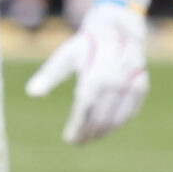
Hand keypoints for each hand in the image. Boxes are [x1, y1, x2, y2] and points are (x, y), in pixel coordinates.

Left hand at [27, 0, 147, 143]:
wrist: (118, 29)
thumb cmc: (87, 45)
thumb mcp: (66, 55)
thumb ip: (50, 74)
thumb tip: (31, 93)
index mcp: (96, 76)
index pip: (85, 111)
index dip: (77, 128)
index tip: (69, 139)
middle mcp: (116, 83)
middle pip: (101, 118)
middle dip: (88, 133)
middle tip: (77, 142)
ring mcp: (132, 85)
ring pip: (117, 119)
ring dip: (102, 132)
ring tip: (88, 138)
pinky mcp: (141, 87)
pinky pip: (129, 112)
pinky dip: (117, 124)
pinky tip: (104, 130)